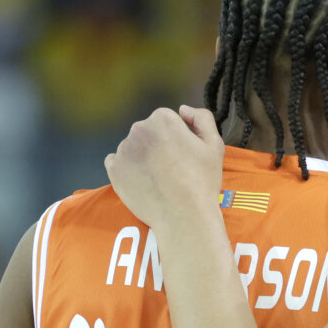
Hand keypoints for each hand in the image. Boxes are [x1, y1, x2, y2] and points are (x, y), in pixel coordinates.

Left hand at [104, 105, 225, 229]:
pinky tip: (142, 183)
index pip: (166, 121)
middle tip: (173, 170)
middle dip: (157, 146)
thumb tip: (183, 110)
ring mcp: (123, 149)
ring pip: (133, 148)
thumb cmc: (202, 181)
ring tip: (158, 180)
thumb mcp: (215, 145)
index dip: (177, 138)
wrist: (184, 216)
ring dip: (142, 158)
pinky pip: (117, 163)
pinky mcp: (113, 169)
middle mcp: (138, 129)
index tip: (184, 156)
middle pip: (148, 133)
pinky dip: (127, 170)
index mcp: (163, 119)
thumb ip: (202, 118)